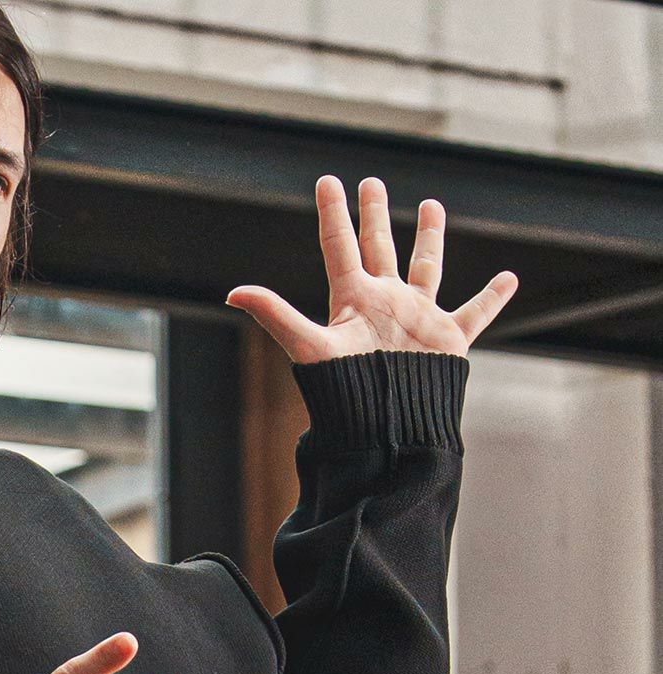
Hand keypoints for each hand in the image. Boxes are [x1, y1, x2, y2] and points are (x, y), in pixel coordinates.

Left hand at [224, 174, 518, 362]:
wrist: (384, 425)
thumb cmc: (346, 389)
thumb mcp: (308, 347)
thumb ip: (275, 316)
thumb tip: (233, 292)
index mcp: (353, 300)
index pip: (340, 246)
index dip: (333, 214)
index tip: (328, 180)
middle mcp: (384, 302)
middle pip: (379, 247)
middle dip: (374, 215)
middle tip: (371, 183)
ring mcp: (416, 317)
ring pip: (425, 266)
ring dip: (428, 237)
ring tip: (430, 205)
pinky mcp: (447, 338)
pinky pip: (475, 312)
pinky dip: (493, 298)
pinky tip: (509, 278)